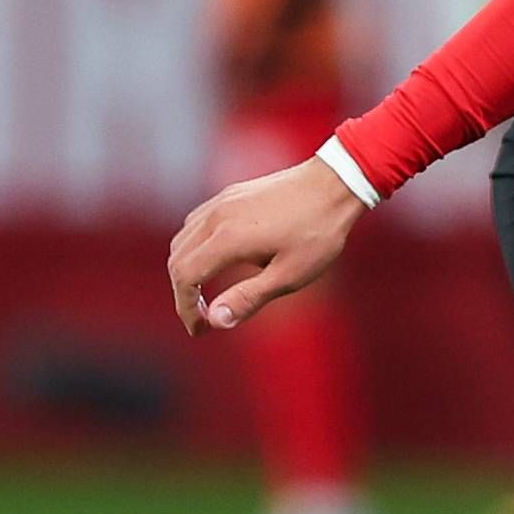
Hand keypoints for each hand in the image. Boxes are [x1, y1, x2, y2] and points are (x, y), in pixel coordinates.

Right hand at [167, 160, 364, 333]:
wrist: (336, 183)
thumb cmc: (319, 232)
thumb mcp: (290, 274)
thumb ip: (249, 298)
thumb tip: (216, 321)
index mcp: (228, 239)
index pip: (185, 278)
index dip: (186, 309)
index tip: (201, 330)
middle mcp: (216, 217)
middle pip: (177, 261)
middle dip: (184, 294)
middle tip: (204, 319)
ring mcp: (221, 202)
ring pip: (182, 241)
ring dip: (186, 270)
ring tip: (207, 295)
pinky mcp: (230, 195)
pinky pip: (195, 224)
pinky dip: (194, 248)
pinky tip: (215, 261)